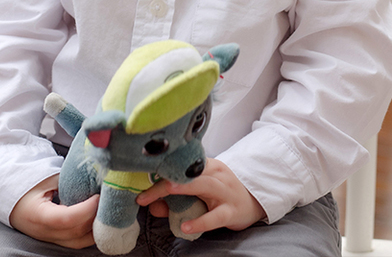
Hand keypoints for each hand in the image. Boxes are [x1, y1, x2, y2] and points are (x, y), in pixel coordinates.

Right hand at [8, 174, 98, 248]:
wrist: (12, 200)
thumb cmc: (29, 185)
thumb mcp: (46, 178)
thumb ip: (69, 181)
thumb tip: (95, 178)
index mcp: (37, 214)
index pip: (65, 219)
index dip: (86, 210)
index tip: (98, 197)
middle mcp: (44, 232)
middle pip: (76, 233)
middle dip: (96, 218)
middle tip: (107, 201)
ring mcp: (50, 239)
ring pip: (79, 242)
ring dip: (96, 229)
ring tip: (105, 211)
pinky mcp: (57, 240)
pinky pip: (78, 241)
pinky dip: (91, 232)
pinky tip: (99, 219)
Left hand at [135, 158, 265, 235]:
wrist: (252, 202)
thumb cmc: (219, 195)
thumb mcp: (197, 194)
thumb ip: (175, 199)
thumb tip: (151, 205)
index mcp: (206, 165)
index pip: (180, 166)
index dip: (159, 173)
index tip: (139, 182)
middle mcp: (216, 174)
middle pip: (189, 174)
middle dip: (165, 183)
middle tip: (144, 194)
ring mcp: (226, 191)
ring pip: (205, 185)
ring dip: (185, 188)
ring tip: (167, 192)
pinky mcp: (232, 210)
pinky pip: (216, 216)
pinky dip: (200, 221)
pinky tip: (186, 227)